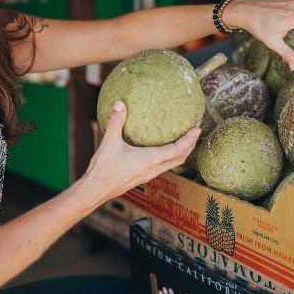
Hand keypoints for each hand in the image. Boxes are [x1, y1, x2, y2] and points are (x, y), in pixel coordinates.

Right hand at [80, 101, 200, 204]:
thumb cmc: (104, 168)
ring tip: (185, 141)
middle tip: (196, 133)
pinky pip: (163, 166)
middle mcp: (153, 169)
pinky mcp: (143, 177)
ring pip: (172, 164)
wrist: (96, 189)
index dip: (189, 140)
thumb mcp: (109, 141)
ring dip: (182, 153)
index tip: (197, 129)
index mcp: (150, 160)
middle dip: (190, 146)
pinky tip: (162, 150)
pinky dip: (170, 157)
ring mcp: (149, 175)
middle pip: (180, 158)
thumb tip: (120, 103)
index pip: (177, 150)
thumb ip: (116, 121)